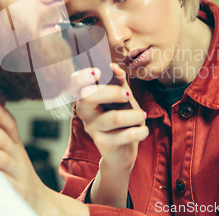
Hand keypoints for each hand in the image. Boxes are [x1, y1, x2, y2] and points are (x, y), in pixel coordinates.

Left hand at [0, 67, 103, 207]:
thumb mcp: (14, 154)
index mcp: (16, 147)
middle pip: (4, 141)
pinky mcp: (17, 192)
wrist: (41, 201)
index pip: (11, 126)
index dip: (1, 113)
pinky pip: (2, 184)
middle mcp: (18, 159)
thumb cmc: (19, 175)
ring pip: (2, 161)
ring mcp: (18, 175)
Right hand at [74, 63, 148, 206]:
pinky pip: (125, 135)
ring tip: (142, 115)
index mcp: (85, 96)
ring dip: (134, 115)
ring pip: (114, 117)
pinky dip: (140, 131)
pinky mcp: (103, 143)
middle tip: (128, 95)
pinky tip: (143, 130)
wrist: (122, 151)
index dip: (81, 76)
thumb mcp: (121, 97)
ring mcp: (92, 128)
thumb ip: (119, 82)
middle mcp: (84, 111)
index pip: (74, 83)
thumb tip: (114, 68)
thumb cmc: (120, 118)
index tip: (97, 71)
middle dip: (111, 92)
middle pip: (89, 96)